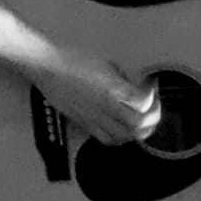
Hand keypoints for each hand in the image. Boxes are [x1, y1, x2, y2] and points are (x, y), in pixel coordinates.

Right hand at [30, 54, 159, 145]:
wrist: (48, 68)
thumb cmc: (72, 61)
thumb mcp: (105, 64)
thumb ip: (122, 79)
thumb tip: (131, 87)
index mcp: (112, 89)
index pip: (143, 102)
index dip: (152, 96)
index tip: (150, 87)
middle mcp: (105, 107)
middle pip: (138, 125)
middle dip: (151, 118)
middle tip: (152, 108)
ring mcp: (95, 118)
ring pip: (125, 137)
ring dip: (138, 131)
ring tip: (140, 121)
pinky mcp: (85, 124)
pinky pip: (108, 139)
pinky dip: (120, 138)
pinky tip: (121, 129)